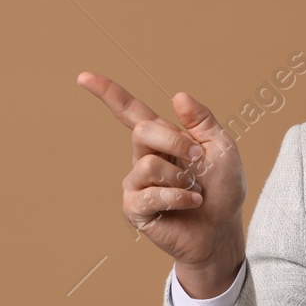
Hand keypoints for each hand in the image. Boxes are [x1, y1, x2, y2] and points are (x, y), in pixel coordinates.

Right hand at [77, 71, 246, 291]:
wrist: (222, 229)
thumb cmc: (222, 189)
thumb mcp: (221, 147)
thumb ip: (202, 120)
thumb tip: (178, 95)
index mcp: (162, 140)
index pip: (130, 112)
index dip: (107, 93)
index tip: (83, 76)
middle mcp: (144, 158)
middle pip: (142, 131)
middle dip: (174, 142)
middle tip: (197, 158)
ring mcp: (136, 184)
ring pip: (148, 164)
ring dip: (180, 177)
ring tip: (194, 190)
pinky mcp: (135, 209)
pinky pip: (149, 194)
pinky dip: (177, 196)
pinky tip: (190, 203)